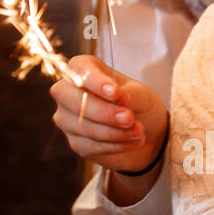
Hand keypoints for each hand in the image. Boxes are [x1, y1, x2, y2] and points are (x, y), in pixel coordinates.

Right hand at [50, 55, 167, 173]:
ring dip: (113, 131)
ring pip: (81, 125)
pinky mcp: (75, 142)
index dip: (95, 81)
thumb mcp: (141, 94)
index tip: (115, 92)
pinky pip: (89, 145)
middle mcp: (68, 92)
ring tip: (138, 131)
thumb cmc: (137, 103)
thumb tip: (117, 96)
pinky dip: (115, 145)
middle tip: (129, 118)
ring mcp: (68, 118)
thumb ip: (129, 93)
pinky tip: (132, 141)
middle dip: (102, 111)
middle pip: (71, 98)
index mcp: (84, 69)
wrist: (146, 131)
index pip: (80, 70)